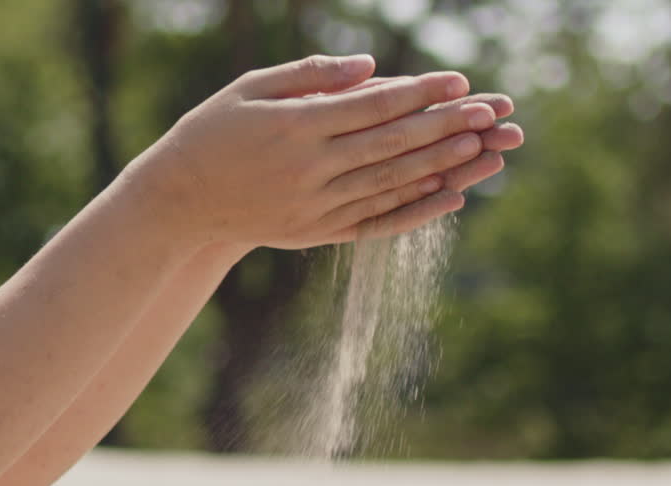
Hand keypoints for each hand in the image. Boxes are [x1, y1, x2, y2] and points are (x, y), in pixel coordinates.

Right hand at [126, 55, 494, 250]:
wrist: (180, 202)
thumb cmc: (214, 133)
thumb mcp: (251, 88)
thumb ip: (310, 76)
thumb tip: (370, 67)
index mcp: (295, 127)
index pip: (373, 106)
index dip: (420, 93)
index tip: (459, 80)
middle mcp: (309, 169)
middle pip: (392, 144)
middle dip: (445, 127)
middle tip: (490, 112)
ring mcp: (315, 206)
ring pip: (391, 183)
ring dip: (442, 166)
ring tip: (483, 149)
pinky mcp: (317, 233)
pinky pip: (377, 220)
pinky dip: (416, 208)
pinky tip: (449, 197)